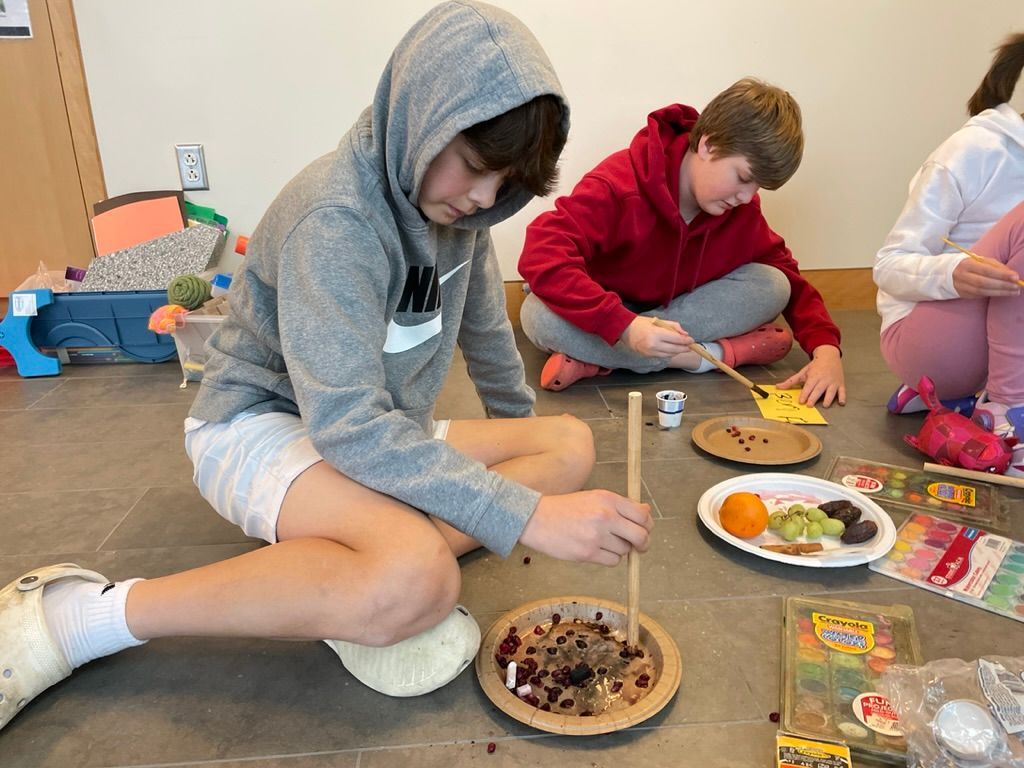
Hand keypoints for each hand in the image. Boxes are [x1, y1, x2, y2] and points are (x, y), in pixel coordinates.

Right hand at [519, 490, 653, 565]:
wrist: (536, 518)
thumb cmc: (565, 508)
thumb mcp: (594, 498)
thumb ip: (620, 505)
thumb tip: (646, 512)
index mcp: (608, 499)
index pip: (642, 515)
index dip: (647, 525)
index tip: (644, 530)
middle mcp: (605, 516)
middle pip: (640, 536)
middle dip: (643, 544)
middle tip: (639, 546)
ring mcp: (596, 535)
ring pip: (625, 551)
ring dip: (620, 550)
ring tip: (603, 542)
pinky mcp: (587, 553)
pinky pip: (612, 561)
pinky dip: (609, 558)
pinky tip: (597, 550)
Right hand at [620, 317, 693, 357]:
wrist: (625, 330)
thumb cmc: (641, 323)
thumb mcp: (659, 321)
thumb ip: (673, 326)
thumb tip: (685, 334)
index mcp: (657, 334)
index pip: (676, 339)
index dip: (686, 341)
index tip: (691, 340)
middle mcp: (654, 345)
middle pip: (675, 349)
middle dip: (684, 348)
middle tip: (690, 346)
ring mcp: (650, 352)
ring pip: (670, 355)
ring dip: (678, 351)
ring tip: (682, 348)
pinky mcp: (648, 356)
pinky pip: (663, 356)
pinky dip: (669, 354)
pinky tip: (672, 350)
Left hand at [775, 344, 845, 407]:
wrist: (829, 356)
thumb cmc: (815, 366)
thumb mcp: (803, 372)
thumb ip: (791, 381)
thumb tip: (777, 387)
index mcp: (814, 376)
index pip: (809, 386)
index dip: (805, 393)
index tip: (801, 401)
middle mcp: (824, 380)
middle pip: (818, 390)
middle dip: (814, 397)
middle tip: (809, 405)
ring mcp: (833, 382)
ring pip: (831, 391)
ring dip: (828, 398)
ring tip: (825, 405)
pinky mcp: (840, 384)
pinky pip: (842, 391)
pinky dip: (843, 397)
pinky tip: (841, 403)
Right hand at [952, 257, 1021, 298]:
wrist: (950, 273)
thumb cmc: (971, 265)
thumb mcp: (982, 261)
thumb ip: (997, 267)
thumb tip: (1012, 275)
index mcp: (967, 264)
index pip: (986, 270)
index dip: (1002, 275)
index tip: (1016, 277)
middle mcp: (962, 276)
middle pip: (984, 283)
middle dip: (1002, 285)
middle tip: (1017, 287)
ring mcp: (961, 286)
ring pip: (982, 292)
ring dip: (1000, 292)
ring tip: (1013, 292)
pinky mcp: (963, 294)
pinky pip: (979, 296)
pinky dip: (992, 294)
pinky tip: (1002, 293)